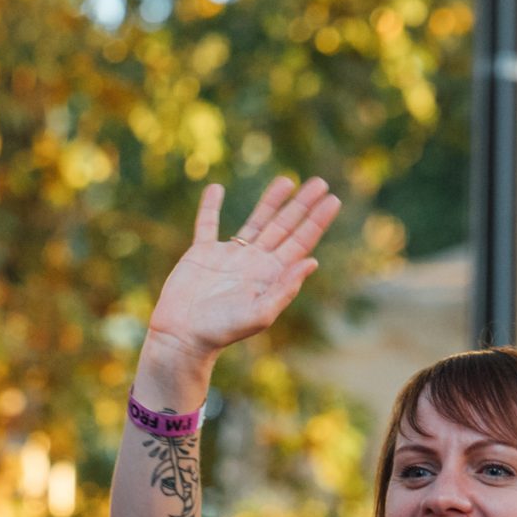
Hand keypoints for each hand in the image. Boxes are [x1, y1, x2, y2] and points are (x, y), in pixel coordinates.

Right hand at [142, 176, 339, 372]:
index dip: (316, 221)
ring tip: (287, 181)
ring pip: (255, 221)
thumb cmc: (222, 331)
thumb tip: (313, 262)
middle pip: (283, 226)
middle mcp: (254, 262)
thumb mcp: (259, 314)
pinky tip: (216, 189)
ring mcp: (228, 256)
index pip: (300, 242)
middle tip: (320, 183)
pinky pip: (207, 224)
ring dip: (270, 201)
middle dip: (301, 205)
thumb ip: (285, 289)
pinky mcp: (201, 254)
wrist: (183, 336)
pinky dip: (210, 207)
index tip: (333, 200)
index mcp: (271, 275)